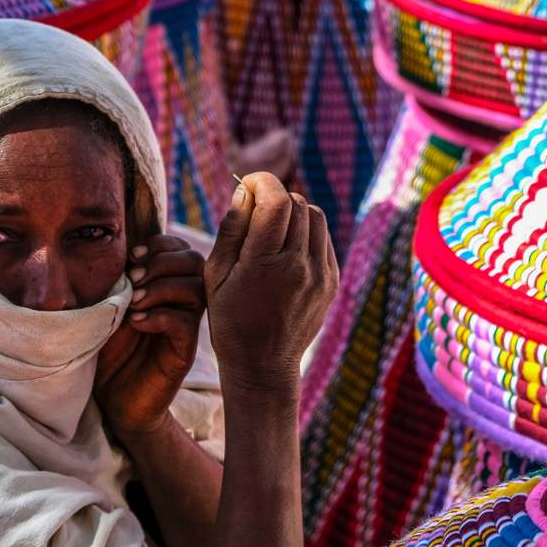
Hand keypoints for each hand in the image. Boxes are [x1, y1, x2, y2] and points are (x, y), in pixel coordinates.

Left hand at [95, 235, 206, 438]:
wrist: (111, 397)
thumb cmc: (107, 348)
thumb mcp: (107, 306)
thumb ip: (117, 279)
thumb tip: (118, 249)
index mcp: (164, 285)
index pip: (179, 248)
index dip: (159, 244)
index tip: (131, 257)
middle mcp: (180, 302)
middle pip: (195, 262)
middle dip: (162, 262)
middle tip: (133, 279)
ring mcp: (184, 326)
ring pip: (196, 289)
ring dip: (161, 288)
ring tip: (133, 302)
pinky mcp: (183, 352)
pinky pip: (186, 323)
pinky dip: (160, 316)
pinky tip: (137, 323)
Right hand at [204, 173, 337, 393]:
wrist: (262, 364)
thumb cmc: (229, 319)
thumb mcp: (215, 275)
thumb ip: (231, 229)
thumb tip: (244, 192)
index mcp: (264, 264)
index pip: (276, 201)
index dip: (261, 182)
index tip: (246, 184)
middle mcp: (298, 266)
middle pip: (296, 203)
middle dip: (273, 197)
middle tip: (254, 208)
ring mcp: (320, 275)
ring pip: (314, 216)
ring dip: (292, 212)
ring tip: (271, 228)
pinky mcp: (331, 282)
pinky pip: (323, 239)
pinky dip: (305, 233)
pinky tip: (286, 248)